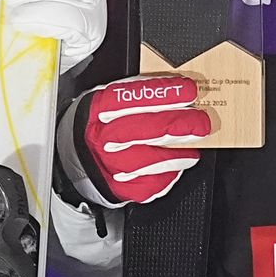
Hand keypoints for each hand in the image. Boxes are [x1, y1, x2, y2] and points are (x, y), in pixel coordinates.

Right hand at [58, 75, 211, 207]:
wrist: (73, 155)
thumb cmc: (97, 123)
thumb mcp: (107, 99)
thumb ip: (136, 93)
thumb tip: (174, 88)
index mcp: (100, 110)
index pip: (135, 98)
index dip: (166, 93)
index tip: (189, 90)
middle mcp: (104, 138)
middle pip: (149, 129)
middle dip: (182, 124)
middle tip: (202, 122)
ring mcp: (111, 165)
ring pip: (152, 160)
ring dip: (179, 154)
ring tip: (194, 148)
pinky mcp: (120, 188)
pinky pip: (150, 184)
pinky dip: (167, 175)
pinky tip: (175, 166)